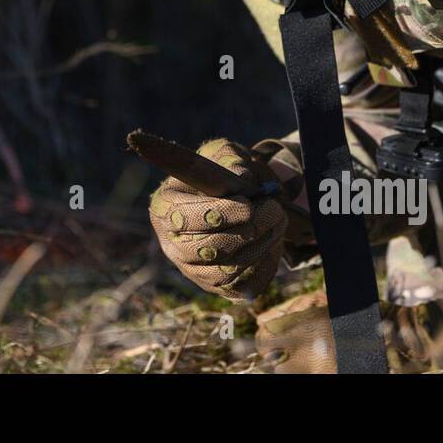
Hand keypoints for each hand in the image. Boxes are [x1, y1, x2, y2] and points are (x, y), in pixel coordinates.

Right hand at [148, 138, 289, 299]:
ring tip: (278, 222)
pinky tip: (273, 243)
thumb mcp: (222, 153)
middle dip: (248, 230)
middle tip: (274, 210)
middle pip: (207, 248)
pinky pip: (242, 288)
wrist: (232, 199)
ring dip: (261, 246)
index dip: (220, 213)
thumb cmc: (222, 173)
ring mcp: (191, 269)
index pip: (185, 217)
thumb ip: (229, 157)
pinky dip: (264, 266)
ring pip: (227, 271)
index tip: (249, 203)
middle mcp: (171, 243)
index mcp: (164, 207)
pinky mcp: (214, 286)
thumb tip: (241, 175)